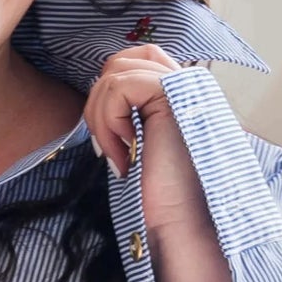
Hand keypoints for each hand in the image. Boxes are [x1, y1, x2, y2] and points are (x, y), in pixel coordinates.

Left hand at [84, 43, 211, 235]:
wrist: (181, 220)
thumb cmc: (161, 192)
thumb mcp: (139, 142)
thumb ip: (129, 112)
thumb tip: (95, 93)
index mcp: (180, 92)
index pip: (133, 62)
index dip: (108, 97)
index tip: (113, 142)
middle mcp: (186, 82)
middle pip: (120, 61)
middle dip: (99, 103)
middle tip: (107, 146)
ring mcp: (182, 85)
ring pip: (113, 75)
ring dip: (102, 120)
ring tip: (118, 155)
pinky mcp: (172, 94)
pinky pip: (118, 88)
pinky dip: (109, 122)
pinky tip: (125, 152)